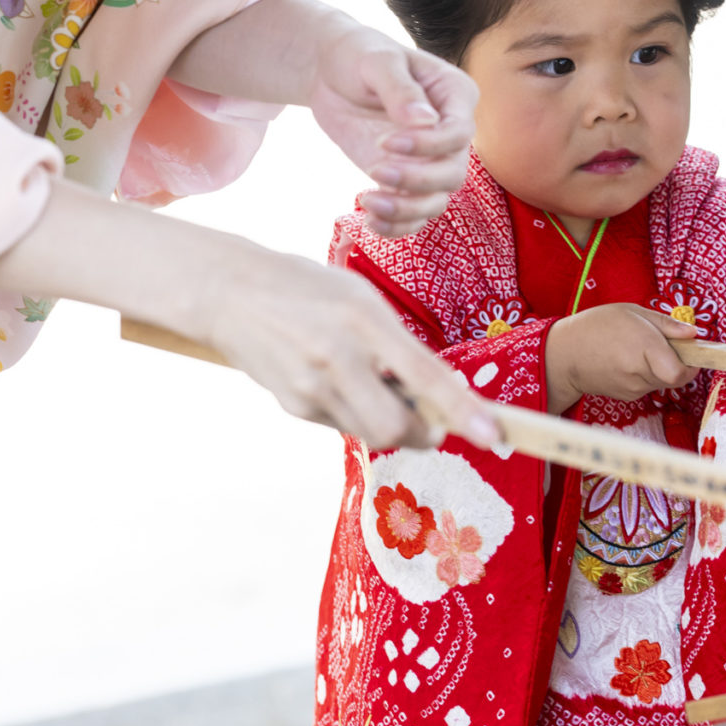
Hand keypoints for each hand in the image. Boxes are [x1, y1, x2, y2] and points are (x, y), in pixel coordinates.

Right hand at [205, 240, 499, 451]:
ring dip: (392, 425)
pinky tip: (340, 383)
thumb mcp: (362, 300)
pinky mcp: (295, 407)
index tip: (492, 434)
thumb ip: (399, 344)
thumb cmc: (312, 290)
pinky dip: (356, 414)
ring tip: (380, 389)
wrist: (234, 294)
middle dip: (424, 432)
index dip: (462, 410)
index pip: (424, 375)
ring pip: (372, 435)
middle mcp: (338, 357)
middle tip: (434, 420)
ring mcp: (312, 388)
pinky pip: (343, 427)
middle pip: (397, 428)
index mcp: (364, 320)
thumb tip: (439, 394)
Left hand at [311, 23, 476, 235]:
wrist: (331, 71)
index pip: (460, 133)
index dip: (428, 146)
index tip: (386, 141)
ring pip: (437, 200)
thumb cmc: (359, 54)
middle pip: (453, 173)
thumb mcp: (378, 60)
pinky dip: (396, 226)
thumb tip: (425, 122)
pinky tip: (370, 221)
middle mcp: (450, 131)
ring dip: (406, 210)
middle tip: (375, 171)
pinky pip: (414, 214)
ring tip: (368, 202)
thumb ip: (401, 89)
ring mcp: (428, 159)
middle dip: (417, 181)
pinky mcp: (405, 178)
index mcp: (455, 95)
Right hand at [545, 306, 699, 411]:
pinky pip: (648, 386)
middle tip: (664, 344)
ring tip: (640, 349)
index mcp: (644, 347)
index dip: (691, 364)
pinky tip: (628, 360)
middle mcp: (640, 372)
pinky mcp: (627, 397)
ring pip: (662, 381)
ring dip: (660, 368)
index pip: (680, 372)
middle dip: (676, 362)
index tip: (689, 351)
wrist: (564, 354)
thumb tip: (694, 334)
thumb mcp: (633, 312)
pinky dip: (646, 374)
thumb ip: (666, 324)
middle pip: (675, 377)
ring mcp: (633, 388)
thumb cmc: (598, 326)